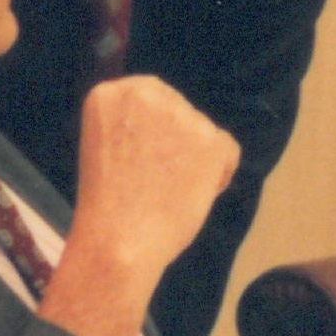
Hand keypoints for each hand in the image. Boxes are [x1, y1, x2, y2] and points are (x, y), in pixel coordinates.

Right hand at [37, 77, 238, 335]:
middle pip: (178, 109)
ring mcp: (181, 114)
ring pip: (203, 131)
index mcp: (110, 94)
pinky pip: (227, 151)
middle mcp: (146, 93)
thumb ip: (134, 124)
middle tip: (156, 180)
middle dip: (175, 140)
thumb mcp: (107, 145)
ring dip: (195, 159)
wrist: (118, 242)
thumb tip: (173, 123)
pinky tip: (190, 195)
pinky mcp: (211, 139)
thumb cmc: (109, 206)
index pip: (149, 97)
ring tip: (168, 192)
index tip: (138, 161)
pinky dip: (218, 175)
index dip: (151, 132)